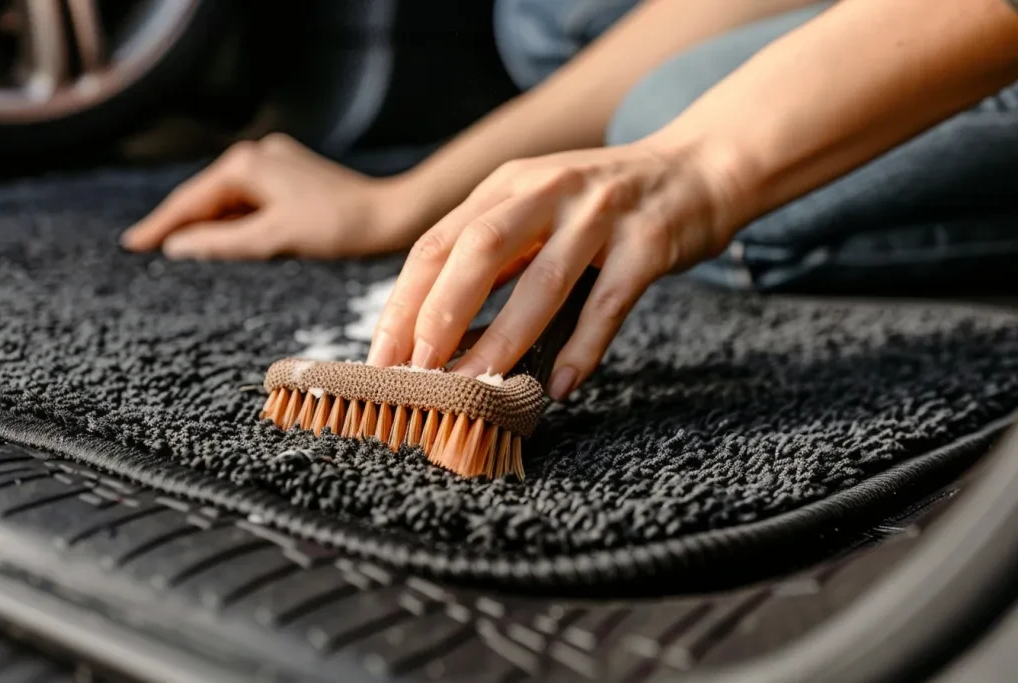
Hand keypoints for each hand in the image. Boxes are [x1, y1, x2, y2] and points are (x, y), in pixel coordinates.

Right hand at [121, 133, 422, 259]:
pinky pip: (252, 201)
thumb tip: (177, 247)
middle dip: (181, 224)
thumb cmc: (337, 227)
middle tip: (146, 251)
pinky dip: (236, 222)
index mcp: (247, 164)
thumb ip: (222, 243)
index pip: (191, 201)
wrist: (390, 215)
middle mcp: (258, 154)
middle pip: (208, 197)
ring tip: (180, 251)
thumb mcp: (274, 239)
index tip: (132, 247)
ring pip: (230, 200)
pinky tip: (226, 240)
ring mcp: (277, 164)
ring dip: (210, 225)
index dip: (161, 226)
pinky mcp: (293, 178)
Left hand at [366, 141, 732, 399]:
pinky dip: (583, 347)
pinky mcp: (648, 243)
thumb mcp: (536, 208)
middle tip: (417, 376)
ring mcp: (600, 214)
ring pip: (542, 282)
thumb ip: (491, 255)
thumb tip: (434, 330)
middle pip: (477, 252)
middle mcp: (547, 190)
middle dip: (439, 317)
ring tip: (477, 389)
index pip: (437, 244)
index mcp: (507, 185)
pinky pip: (608, 302)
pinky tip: (561, 386)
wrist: (695, 170)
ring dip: (503, 341)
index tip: (381, 360)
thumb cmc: (602, 205)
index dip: (403, 304)